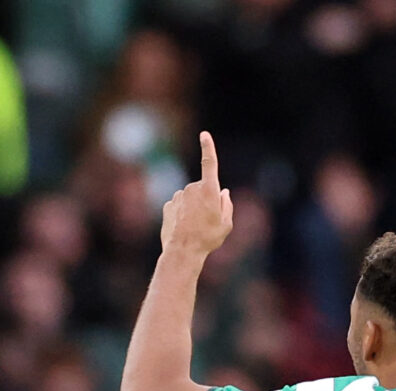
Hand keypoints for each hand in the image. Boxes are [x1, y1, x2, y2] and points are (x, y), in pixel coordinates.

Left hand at [160, 133, 233, 259]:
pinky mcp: (168, 205)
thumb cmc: (208, 238)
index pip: (209, 163)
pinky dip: (181, 214)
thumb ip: (227, 204)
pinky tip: (183, 227)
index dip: (208, 147)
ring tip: (194, 226)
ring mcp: (178, 196)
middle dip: (205, 200)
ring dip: (193, 208)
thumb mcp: (226, 224)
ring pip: (189, 198)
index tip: (204, 135)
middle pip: (202, 189)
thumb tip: (223, 192)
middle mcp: (192, 188)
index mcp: (209, 189)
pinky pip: (178, 206)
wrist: (183, 251)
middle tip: (207, 220)